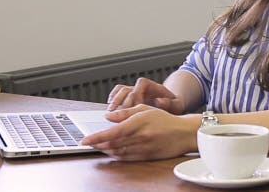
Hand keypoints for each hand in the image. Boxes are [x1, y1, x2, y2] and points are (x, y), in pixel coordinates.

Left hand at [81, 105, 196, 160]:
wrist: (183, 133)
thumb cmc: (165, 119)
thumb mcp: (145, 109)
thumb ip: (125, 112)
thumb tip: (107, 117)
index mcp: (139, 123)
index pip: (112, 132)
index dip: (96, 137)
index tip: (85, 140)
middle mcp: (140, 137)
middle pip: (112, 144)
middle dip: (98, 144)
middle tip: (88, 143)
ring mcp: (143, 148)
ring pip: (118, 152)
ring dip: (105, 150)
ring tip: (98, 147)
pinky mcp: (146, 156)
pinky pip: (126, 158)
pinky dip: (116, 156)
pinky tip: (111, 152)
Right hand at [107, 77, 184, 112]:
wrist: (171, 104)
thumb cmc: (174, 105)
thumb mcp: (177, 104)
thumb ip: (170, 103)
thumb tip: (159, 101)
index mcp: (152, 86)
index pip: (139, 86)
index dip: (135, 96)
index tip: (134, 108)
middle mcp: (141, 87)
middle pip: (126, 89)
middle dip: (121, 101)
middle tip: (118, 114)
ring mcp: (133, 91)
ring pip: (119, 91)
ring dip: (114, 101)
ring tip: (110, 113)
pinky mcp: (128, 97)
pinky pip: (116, 94)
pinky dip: (111, 100)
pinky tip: (109, 111)